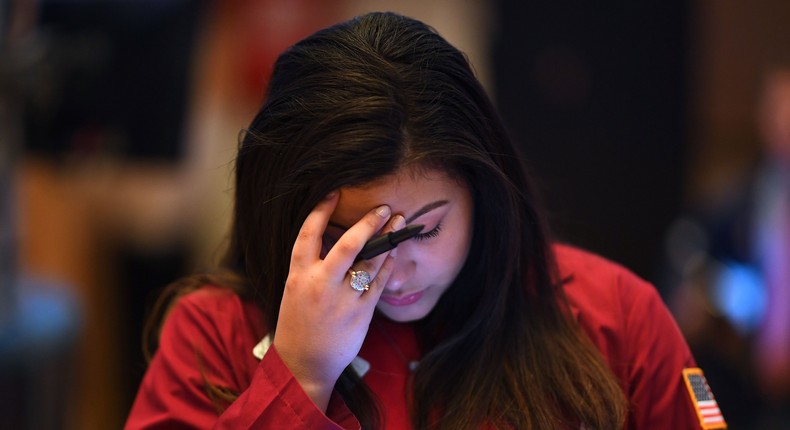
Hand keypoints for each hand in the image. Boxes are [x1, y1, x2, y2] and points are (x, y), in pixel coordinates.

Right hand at [273, 192, 404, 410]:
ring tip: (398, 224)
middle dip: (368, 223)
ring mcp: (342, 299)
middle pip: (348, 244)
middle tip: (384, 207)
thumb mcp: (295, 290)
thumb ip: (312, 266)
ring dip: (387, 240)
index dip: (320, 210)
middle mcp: (320, 284)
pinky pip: (379, 283)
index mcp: (298, 275)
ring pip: (370, 262)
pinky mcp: (361, 314)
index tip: (333, 192)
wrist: (303, 364)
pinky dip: (388, 266)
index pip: (308, 234)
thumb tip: (333, 238)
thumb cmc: (299, 324)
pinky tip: (394, 254)